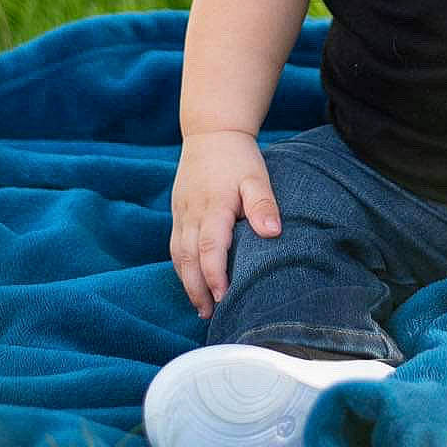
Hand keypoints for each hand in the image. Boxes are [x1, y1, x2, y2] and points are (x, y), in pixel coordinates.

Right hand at [169, 129, 281, 319]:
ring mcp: (181, 214)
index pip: (209, 248)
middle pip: (188, 259)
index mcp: (212, 207)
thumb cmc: (237, 157)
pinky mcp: (178, 213)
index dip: (215, 275)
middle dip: (197, 289)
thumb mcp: (256, 175)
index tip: (224, 297)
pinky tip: (192, 282)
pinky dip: (181, 268)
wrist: (210, 132)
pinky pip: (174, 247)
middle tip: (210, 315)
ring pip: (177, 256)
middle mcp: (191, 214)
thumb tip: (272, 232)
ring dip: (187, 283)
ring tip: (202, 308)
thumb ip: (263, 203)